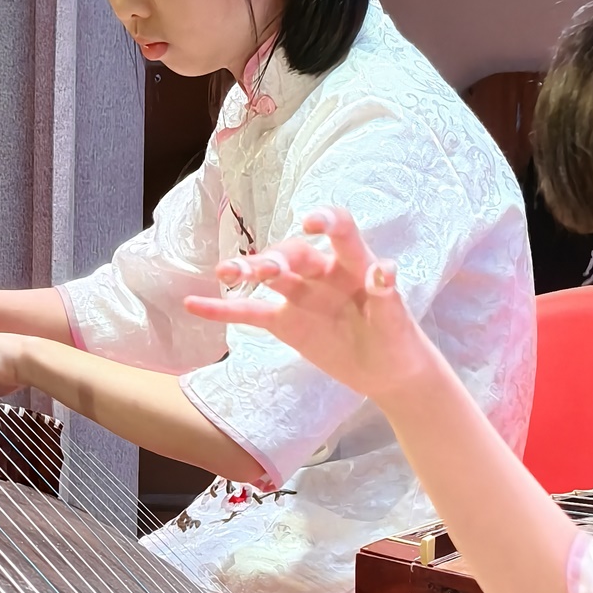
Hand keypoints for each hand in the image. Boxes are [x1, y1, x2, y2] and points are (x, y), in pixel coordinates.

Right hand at [184, 208, 432, 407]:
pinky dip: (224, 309)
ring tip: (225, 272)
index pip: (340, 231)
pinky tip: (194, 304)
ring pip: (270, 276)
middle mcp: (323, 272)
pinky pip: (250, 313)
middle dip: (277, 258)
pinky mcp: (285, 322)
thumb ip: (388, 296)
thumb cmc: (398, 340)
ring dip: (248, 270)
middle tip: (263, 270)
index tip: (311, 224)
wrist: (387, 371)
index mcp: (354, 264)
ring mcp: (300, 295)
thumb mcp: (397, 322)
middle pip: (295, 254)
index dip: (326, 222)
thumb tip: (385, 269)